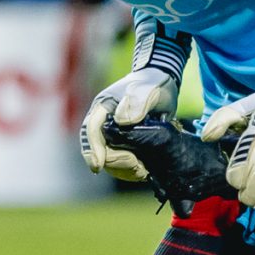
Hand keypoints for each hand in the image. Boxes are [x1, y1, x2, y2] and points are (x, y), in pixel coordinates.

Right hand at [79, 26, 189, 180]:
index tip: (98, 166)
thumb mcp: (149, 90)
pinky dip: (128, 171)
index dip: (93, 149)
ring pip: (108, 160)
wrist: (162, 84)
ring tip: (142, 170)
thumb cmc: (153, 84)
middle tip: (137, 165)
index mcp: (103, 108)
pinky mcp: (123, 145)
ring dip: (123, 169)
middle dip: (115, 161)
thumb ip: (137, 101)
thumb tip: (122, 121)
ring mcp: (112, 135)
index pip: (91, 130)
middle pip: (99, 150)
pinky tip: (143, 170)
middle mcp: (103, 124)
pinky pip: (119, 164)